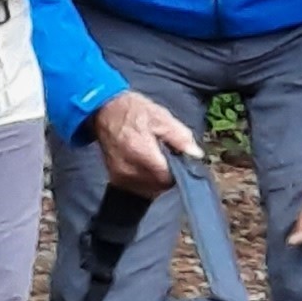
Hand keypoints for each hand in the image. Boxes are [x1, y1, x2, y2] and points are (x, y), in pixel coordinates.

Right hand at [86, 90, 200, 197]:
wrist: (105, 110)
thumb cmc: (134, 111)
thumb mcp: (162, 117)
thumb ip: (180, 137)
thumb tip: (195, 154)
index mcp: (140, 152)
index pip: (168, 176)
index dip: (179, 171)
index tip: (181, 161)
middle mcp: (128, 168)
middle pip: (159, 186)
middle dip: (169, 176)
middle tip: (170, 159)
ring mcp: (120, 175)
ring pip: (150, 190)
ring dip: (159, 181)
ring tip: (159, 163)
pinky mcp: (116, 178)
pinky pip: (139, 188)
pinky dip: (148, 182)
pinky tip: (149, 169)